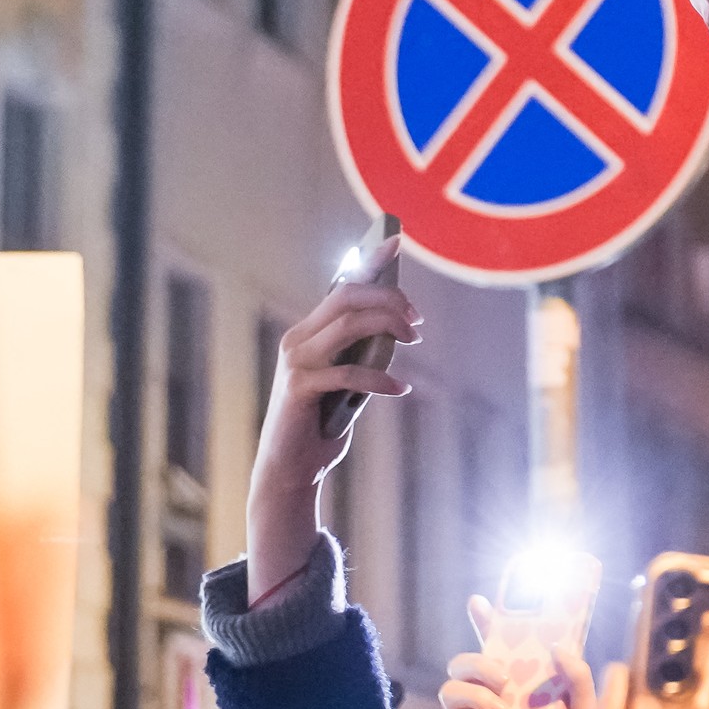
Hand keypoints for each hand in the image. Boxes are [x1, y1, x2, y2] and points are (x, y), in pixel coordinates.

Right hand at [241, 240, 416, 604]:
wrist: (291, 468)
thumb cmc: (323, 422)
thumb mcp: (348, 379)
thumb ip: (363, 351)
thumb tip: (399, 325)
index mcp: (310, 332)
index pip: (342, 286)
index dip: (368, 261)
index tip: (396, 240)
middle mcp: (298, 339)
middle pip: (347, 297)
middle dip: (388, 298)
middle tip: (418, 320)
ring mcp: (295, 362)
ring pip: (348, 324)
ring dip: (388, 327)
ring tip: (413, 341)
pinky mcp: (298, 388)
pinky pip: (347, 373)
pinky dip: (380, 379)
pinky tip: (402, 389)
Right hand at [438, 632, 599, 708]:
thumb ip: (579, 676)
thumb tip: (558, 645)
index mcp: (517, 686)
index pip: (495, 647)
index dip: (484, 621)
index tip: (480, 602)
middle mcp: (491, 701)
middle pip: (462, 664)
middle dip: (477, 661)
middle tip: (504, 676)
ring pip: (449, 690)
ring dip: (475, 693)